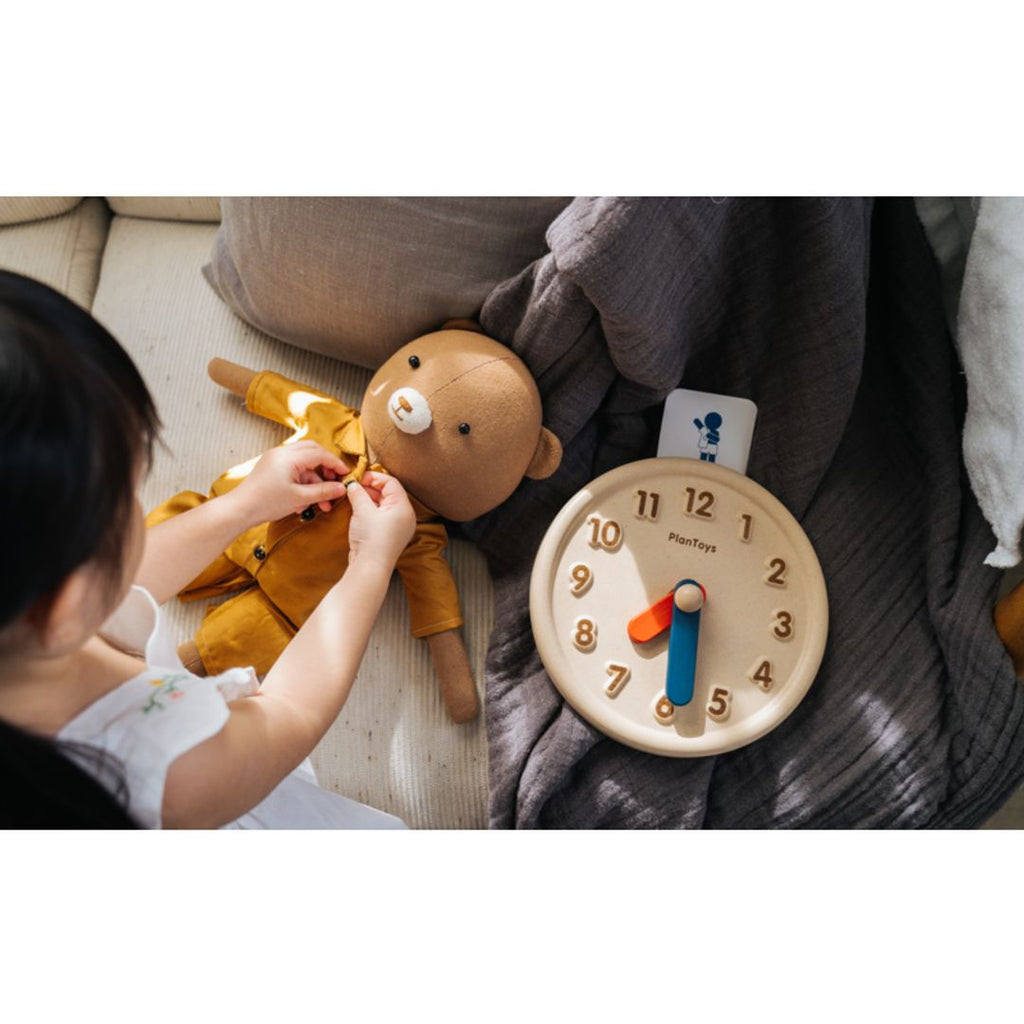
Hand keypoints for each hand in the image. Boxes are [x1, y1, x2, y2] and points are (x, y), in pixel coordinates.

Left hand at [228, 441, 350, 526]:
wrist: (240, 509)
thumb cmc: (266, 502)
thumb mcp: (300, 498)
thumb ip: (323, 491)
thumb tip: (341, 488)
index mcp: (289, 457)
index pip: (320, 454)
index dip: (335, 464)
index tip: (346, 474)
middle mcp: (282, 453)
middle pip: (312, 451)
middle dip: (326, 466)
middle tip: (334, 481)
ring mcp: (275, 459)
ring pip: (304, 462)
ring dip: (314, 479)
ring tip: (320, 502)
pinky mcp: (272, 467)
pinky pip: (293, 469)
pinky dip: (303, 482)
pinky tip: (305, 500)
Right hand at [345, 471, 416, 569]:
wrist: (370, 568)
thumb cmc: (371, 539)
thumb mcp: (363, 511)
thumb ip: (358, 493)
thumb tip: (353, 484)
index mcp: (404, 508)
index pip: (391, 483)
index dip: (374, 477)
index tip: (358, 477)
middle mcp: (404, 516)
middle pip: (388, 493)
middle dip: (370, 487)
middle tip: (353, 485)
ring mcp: (397, 527)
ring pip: (383, 505)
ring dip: (369, 498)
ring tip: (353, 495)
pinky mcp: (389, 535)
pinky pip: (381, 516)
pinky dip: (370, 509)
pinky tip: (357, 508)